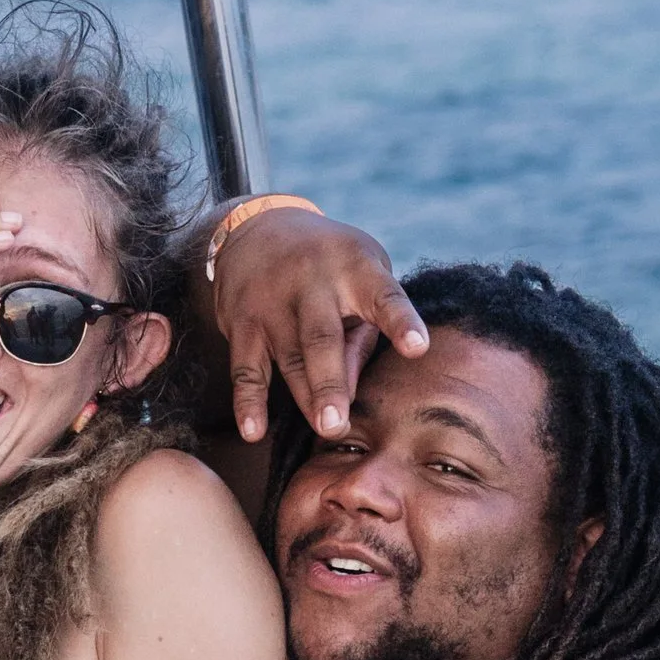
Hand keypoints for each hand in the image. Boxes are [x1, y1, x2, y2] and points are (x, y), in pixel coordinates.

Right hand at [205, 206, 427, 443]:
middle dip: (330, 382)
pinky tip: (253, 431)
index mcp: (355, 267)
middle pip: (322, 338)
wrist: (257, 227)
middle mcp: (312, 280)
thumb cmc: (329, 264)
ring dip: (305, 397)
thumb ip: (363, 333)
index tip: (418, 347)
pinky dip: (247, 402)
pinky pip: (245, 369)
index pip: (383, 296)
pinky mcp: (241, 321)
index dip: (401, 322)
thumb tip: (353, 394)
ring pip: (289, 358)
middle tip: (338, 424)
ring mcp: (272, 300)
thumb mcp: (360, 278)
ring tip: (324, 430)